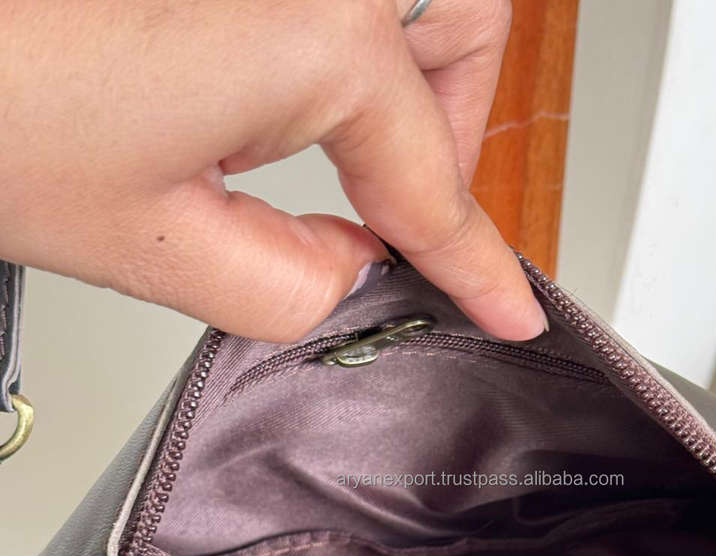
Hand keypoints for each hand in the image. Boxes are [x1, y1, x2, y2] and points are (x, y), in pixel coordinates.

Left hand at [0, 0, 545, 341]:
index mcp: (314, 33)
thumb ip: (291, 284)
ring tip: (363, 158)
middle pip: (460, 33)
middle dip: (456, 132)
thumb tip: (352, 276)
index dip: (477, 262)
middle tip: (420, 217)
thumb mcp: (151, 242)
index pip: (434, 180)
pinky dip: (352, 39)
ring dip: (409, 77)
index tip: (508, 304)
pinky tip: (296, 95)